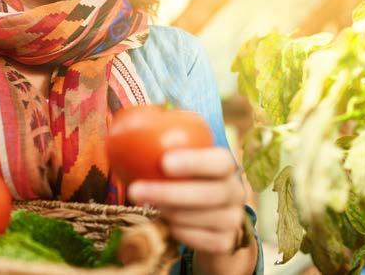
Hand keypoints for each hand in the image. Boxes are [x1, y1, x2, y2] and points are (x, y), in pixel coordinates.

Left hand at [127, 147, 246, 253]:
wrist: (208, 216)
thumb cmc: (185, 178)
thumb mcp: (180, 159)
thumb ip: (164, 143)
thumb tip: (128, 121)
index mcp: (227, 165)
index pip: (220, 161)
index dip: (194, 162)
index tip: (164, 162)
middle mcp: (236, 191)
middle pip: (210, 193)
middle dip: (170, 192)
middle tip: (135, 190)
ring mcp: (234, 218)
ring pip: (202, 219)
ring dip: (169, 212)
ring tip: (145, 204)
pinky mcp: (225, 242)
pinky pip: (200, 240)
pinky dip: (179, 232)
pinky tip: (163, 222)